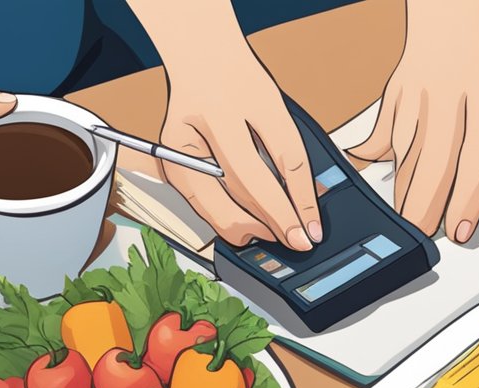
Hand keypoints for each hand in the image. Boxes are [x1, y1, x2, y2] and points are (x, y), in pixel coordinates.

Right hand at [156, 38, 319, 249]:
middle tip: (295, 237)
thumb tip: (305, 208)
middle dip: (270, 224)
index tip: (307, 234)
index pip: (256, 175)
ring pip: (215, 213)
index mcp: (217, 113)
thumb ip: (289, 160)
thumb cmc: (238, 81)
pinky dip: (229, 218)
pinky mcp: (171, 169)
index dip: (287, 210)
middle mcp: (188, 138)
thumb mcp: (274, 110)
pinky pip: (204, 209)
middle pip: (233, 197)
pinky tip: (251, 220)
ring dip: (249, 228)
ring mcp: (174, 157)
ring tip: (274, 229)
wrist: (200, 58)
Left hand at [350, 25, 478, 242]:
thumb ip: (380, 143)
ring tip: (477, 220)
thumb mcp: (394, 100)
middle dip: (467, 204)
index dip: (428, 200)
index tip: (420, 228)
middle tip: (458, 234)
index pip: (434, 158)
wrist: (454, 27)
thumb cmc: (423, 68)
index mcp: (438, 91)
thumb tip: (364, 178)